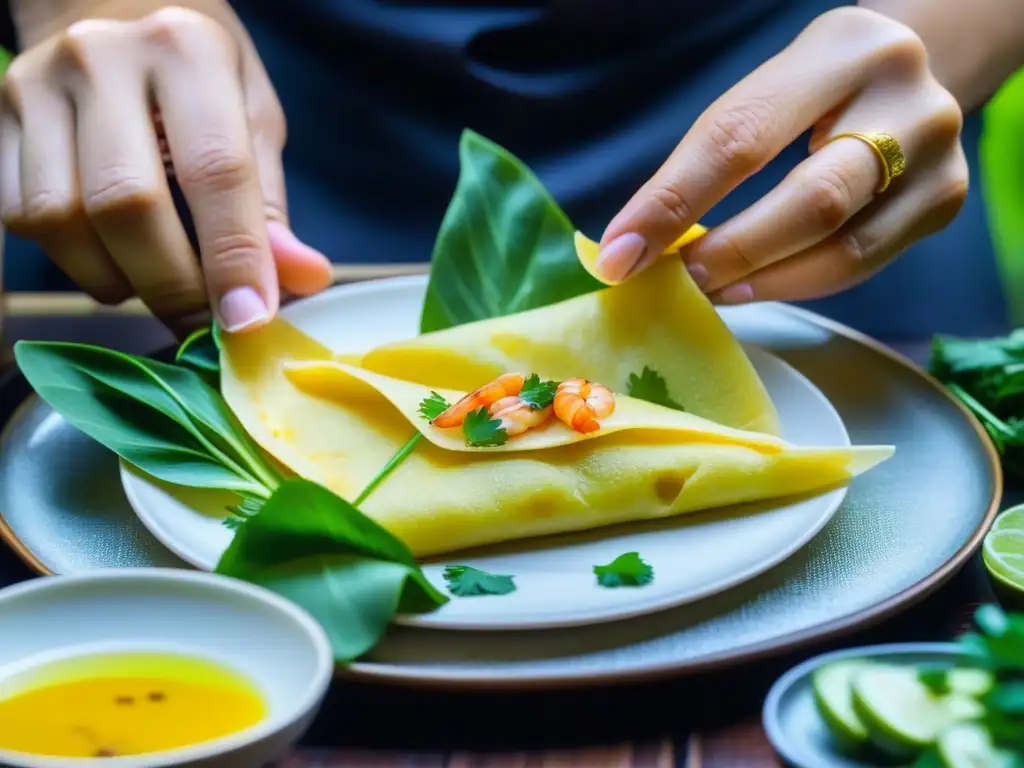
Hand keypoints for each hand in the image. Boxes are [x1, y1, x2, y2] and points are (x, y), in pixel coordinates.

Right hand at [0, 5, 332, 333]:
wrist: (111, 7)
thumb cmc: (199, 74)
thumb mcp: (253, 118)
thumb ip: (268, 204)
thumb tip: (300, 281)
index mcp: (187, 50)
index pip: (214, 170)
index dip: (233, 257)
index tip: (248, 322)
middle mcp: (103, 59)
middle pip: (127, 204)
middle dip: (172, 285)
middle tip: (204, 322)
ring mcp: (38, 86)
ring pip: (62, 220)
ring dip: (118, 279)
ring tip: (159, 282)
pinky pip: (25, 218)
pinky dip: (76, 261)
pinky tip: (113, 256)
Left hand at [595, 6, 967, 303]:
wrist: (907, 76)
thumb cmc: (813, 91)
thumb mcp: (765, 94)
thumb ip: (708, 160)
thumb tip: (632, 246)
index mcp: (845, 50)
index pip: (742, 136)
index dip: (674, 202)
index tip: (620, 254)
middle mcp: (907, 99)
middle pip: (811, 201)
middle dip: (731, 252)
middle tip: (676, 281)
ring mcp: (939, 156)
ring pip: (843, 248)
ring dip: (762, 282)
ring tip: (709, 292)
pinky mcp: (944, 201)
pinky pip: (862, 264)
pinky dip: (796, 283)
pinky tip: (753, 288)